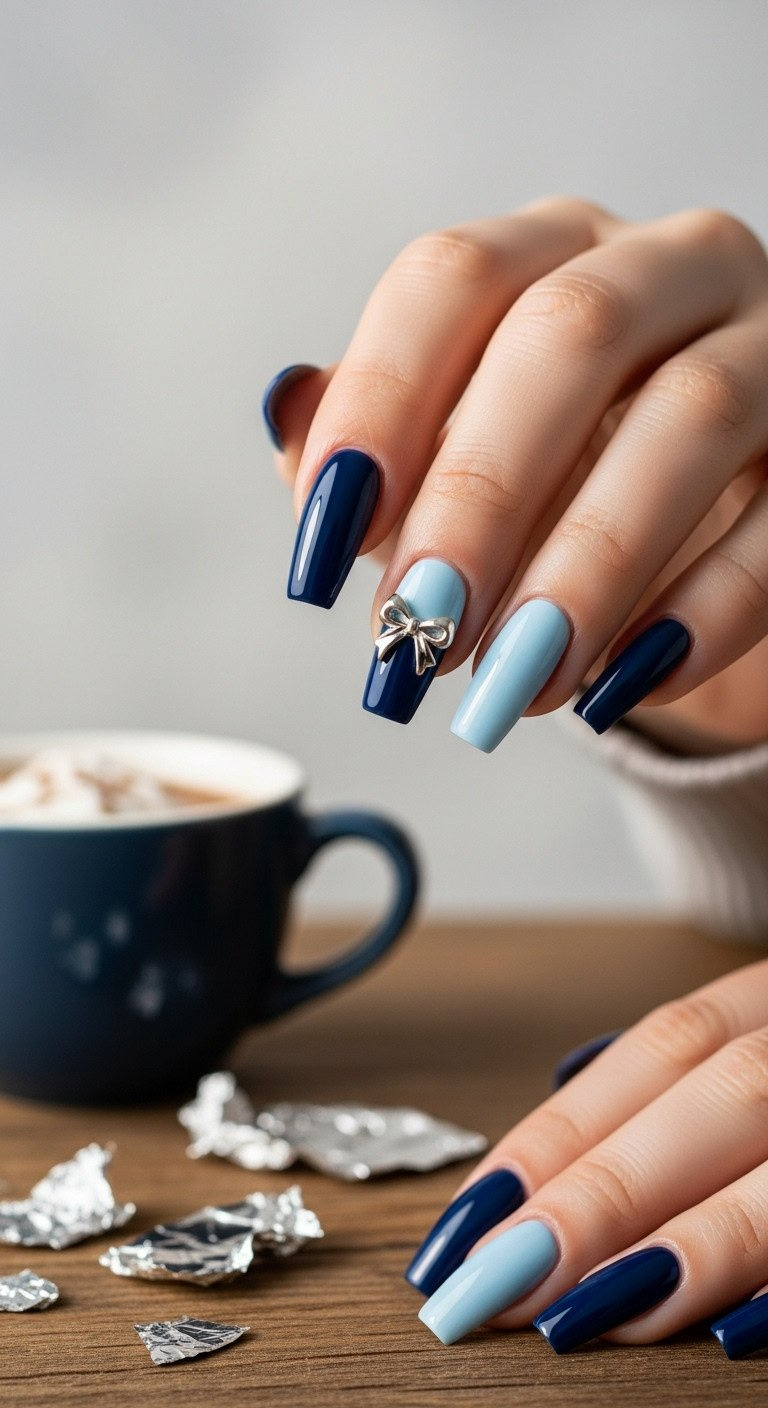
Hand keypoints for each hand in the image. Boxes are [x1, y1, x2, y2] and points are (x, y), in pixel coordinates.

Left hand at [265, 197, 767, 750]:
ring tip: (515, 683)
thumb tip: (286, 413)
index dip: (379, 403)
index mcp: (552, 250)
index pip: (452, 279)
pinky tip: (619, 686)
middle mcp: (668, 266)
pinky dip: (704, 612)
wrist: (700, 524)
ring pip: (692, 418)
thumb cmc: (556, 478)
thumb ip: (369, 443)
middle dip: (481, 494)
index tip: (323, 542)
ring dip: (590, 563)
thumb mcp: (453, 453)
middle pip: (568, 334)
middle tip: (420, 626)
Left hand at [406, 961, 767, 1352]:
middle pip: (718, 1098)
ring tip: (579, 1315)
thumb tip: (524, 1175)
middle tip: (500, 1281)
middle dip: (601, 1195)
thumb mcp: (746, 1038)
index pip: (660, 1050)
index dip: (559, 1136)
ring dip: (681, 1250)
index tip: (470, 1221)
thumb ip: (660, 1087)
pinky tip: (722, 1334)